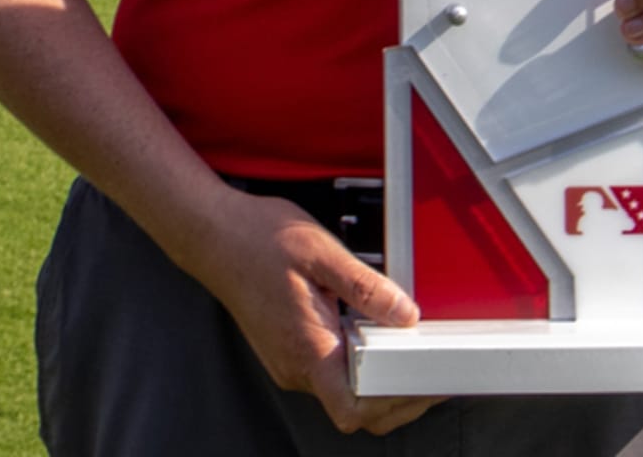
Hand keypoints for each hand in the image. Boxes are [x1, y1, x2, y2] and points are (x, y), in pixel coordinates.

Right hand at [186, 189, 440, 436]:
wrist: (213, 232)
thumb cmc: (257, 237)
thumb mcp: (320, 251)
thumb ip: (366, 287)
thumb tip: (405, 314)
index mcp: (307, 348)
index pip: (355, 410)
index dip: (396, 403)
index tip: (425, 382)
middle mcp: (296, 366)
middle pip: (356, 408)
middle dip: (398, 395)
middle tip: (429, 367)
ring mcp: (288, 362)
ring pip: (343, 391)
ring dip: (377, 379)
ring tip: (404, 346)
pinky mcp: (287, 351)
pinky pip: (328, 372)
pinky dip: (355, 363)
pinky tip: (368, 333)